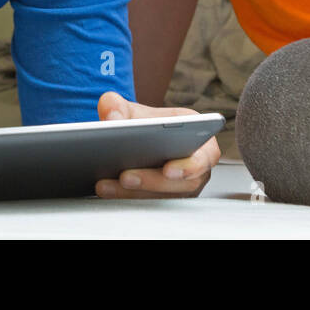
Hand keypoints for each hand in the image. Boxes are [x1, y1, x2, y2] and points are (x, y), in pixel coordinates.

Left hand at [93, 91, 220, 198]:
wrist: (134, 139)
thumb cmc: (143, 123)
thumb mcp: (130, 108)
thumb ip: (117, 105)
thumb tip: (112, 117)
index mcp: (199, 140)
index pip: (204, 157)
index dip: (190, 166)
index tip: (168, 169)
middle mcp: (194, 168)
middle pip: (179, 184)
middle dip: (150, 181)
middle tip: (125, 176)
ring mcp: (179, 187)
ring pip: (161, 198)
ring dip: (132, 193)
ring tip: (105, 184)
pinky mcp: (160, 200)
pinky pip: (146, 205)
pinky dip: (124, 198)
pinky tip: (104, 189)